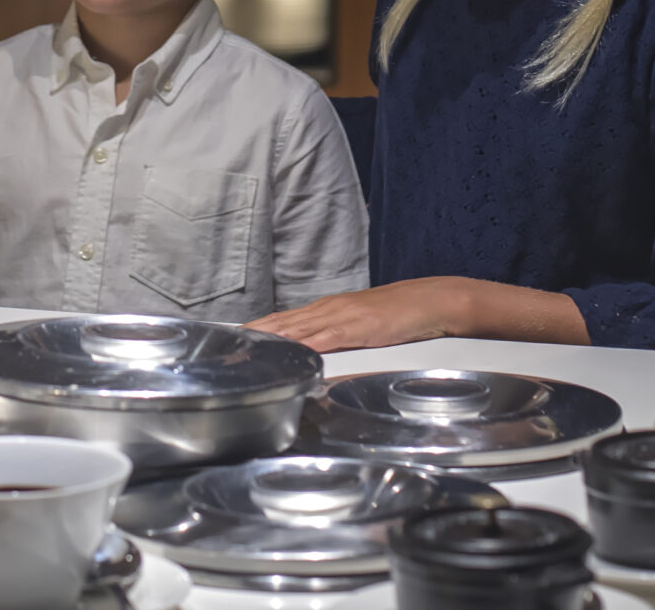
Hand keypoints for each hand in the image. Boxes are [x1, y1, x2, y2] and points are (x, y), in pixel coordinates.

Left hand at [249, 278, 473, 352]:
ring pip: (296, 327)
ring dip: (269, 338)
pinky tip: (289, 351)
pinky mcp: (358, 327)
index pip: (282, 320)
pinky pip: (326, 337)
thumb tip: (314, 353)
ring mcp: (341, 317)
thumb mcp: (360, 328)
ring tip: (242, 347)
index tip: (230, 339)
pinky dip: (305, 344)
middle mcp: (328, 310)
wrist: (432, 301)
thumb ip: (336, 339)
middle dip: (252, 334)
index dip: (256, 330)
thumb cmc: (400, 315)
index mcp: (326, 310)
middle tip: (223, 345)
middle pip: (280, 322)